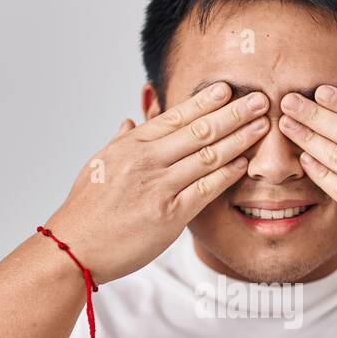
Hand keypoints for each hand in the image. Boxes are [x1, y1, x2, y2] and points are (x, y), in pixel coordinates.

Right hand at [44, 82, 269, 283]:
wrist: (74, 248)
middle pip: (199, 130)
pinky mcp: (170, 214)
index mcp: (131, 146)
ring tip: (262, 125)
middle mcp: (147, 161)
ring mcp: (160, 186)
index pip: (176, 116)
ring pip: (208, 155)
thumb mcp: (99, 165)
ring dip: (239, 138)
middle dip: (234, 113)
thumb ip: (120, 142)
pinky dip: (227, 174)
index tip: (228, 89)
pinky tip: (244, 163)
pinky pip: (206, 189)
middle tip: (260, 99)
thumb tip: (130, 121)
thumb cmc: (86, 210)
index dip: (205, 101)